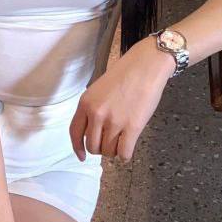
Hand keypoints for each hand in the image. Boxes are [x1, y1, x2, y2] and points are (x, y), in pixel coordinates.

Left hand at [69, 37, 172, 161]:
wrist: (145, 65)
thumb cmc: (125, 74)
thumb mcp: (99, 89)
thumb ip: (93, 109)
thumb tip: (95, 133)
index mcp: (86, 102)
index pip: (75, 132)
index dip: (78, 148)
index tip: (82, 156)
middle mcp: (96, 113)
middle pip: (92, 146)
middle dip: (102, 148)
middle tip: (111, 141)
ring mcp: (114, 121)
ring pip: (108, 152)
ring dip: (115, 150)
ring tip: (122, 138)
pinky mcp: (132, 127)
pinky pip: (124, 153)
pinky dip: (126, 154)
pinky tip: (130, 145)